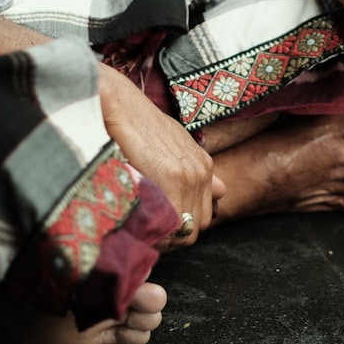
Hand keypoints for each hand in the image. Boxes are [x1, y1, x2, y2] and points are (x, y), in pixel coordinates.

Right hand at [97, 64, 224, 248]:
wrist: (122, 106)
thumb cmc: (140, 126)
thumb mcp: (176, 145)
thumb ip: (196, 170)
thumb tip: (221, 191)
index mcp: (204, 166)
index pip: (202, 216)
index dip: (181, 226)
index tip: (160, 227)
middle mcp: (202, 173)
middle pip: (197, 226)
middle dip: (174, 235)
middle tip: (150, 232)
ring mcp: (190, 176)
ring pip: (185, 230)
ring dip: (164, 237)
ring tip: (142, 231)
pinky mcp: (173, 178)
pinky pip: (172, 222)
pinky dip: (155, 232)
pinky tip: (139, 225)